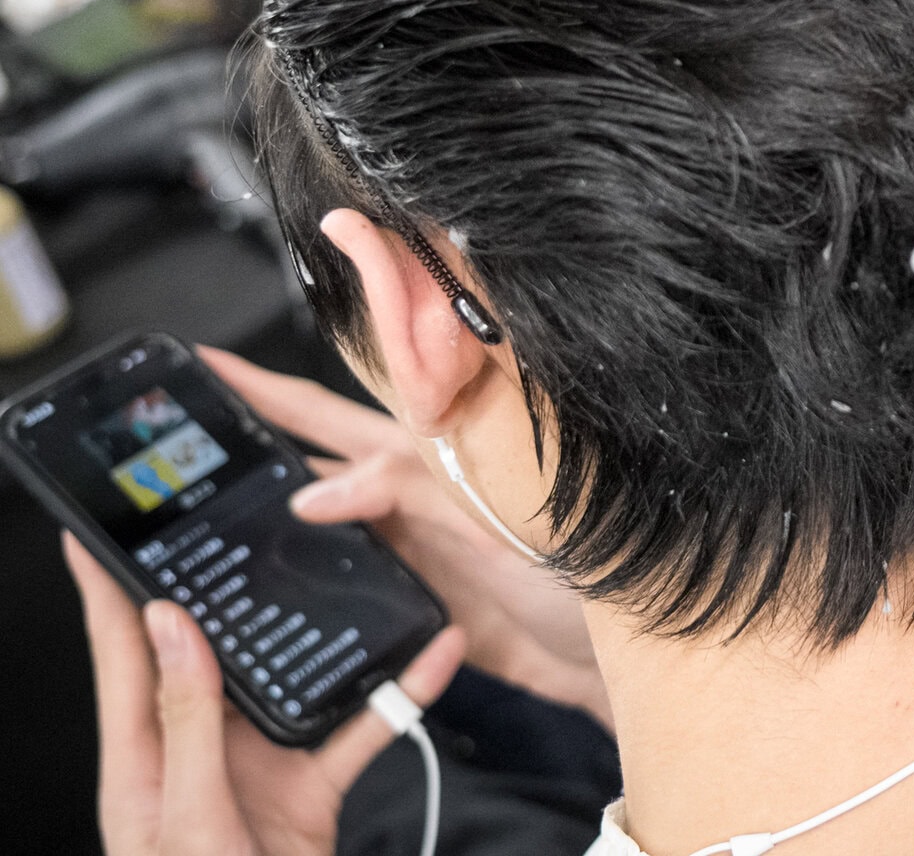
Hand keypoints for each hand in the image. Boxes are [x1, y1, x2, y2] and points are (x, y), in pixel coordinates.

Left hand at [66, 533, 463, 855]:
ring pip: (294, 680)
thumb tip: (169, 624)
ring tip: (347, 572)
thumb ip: (184, 721)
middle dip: (225, 586)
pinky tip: (432, 659)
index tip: (96, 528)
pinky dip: (399, 695)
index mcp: (142, 761)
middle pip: (209, 651)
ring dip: (328, 635)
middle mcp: (196, 754)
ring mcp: (254, 770)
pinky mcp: (309, 791)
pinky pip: (360, 730)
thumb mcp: (187, 819)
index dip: (105, 589)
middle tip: (232, 516)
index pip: (120, 654)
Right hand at [197, 348, 610, 726]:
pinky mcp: (419, 596)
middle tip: (182, 410)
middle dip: (250, 423)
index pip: (340, 404)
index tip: (211, 362)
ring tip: (201, 489)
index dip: (274, 385)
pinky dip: (307, 572)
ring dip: (271, 496)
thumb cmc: (591, 569)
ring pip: (325, 505)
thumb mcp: (501, 515)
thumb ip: (415, 492)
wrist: (628, 655)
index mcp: (436, 450)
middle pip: (318, 445)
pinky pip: (347, 576)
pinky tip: (267, 578)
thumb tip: (319, 490)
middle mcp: (419, 489)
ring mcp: (416, 539)